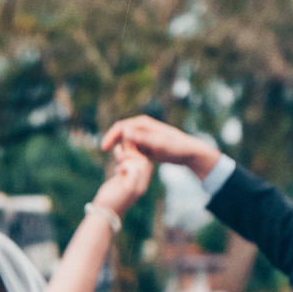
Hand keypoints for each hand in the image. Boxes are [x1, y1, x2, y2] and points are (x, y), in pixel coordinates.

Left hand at [92, 147, 153, 219]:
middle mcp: (142, 186)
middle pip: (147, 163)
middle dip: (133, 155)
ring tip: (118, 164)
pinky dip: (125, 165)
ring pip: (142, 164)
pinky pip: (134, 169)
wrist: (103, 214)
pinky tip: (117, 171)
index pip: (147, 165)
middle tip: (119, 156)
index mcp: (141, 184)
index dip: (136, 155)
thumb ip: (122, 167)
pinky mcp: (130, 189)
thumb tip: (119, 148)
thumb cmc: (109, 198)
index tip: (122, 153)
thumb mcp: (118, 179)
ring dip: (128, 159)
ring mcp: (138, 188)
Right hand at [101, 116, 221, 182]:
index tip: (104, 149)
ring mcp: (143, 137)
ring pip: (125, 145)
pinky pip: (132, 151)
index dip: (110, 137)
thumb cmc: (176, 147)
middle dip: (117, 148)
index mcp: (142, 123)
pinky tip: (131, 167)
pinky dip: (129, 158)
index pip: (120, 127)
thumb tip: (126, 132)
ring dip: (123, 154)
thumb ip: (142, 138)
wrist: (188, 152)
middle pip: (120, 136)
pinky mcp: (145, 146)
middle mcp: (141, 128)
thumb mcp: (159, 144)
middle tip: (118, 163)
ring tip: (127, 166)